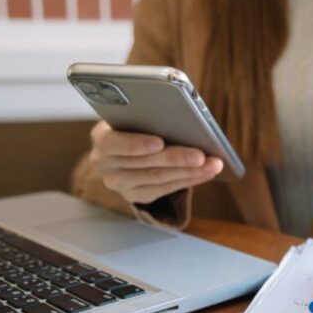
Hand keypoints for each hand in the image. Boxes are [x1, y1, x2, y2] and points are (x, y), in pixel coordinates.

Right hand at [87, 121, 223, 203]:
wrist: (119, 149)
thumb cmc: (131, 124)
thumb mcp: (129, 117)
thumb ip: (145, 117)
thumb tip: (181, 119)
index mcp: (101, 139)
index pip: (115, 143)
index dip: (137, 144)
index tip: (159, 142)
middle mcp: (105, 165)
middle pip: (144, 163)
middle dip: (176, 159)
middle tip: (201, 155)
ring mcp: (119, 184)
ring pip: (157, 178)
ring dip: (189, 172)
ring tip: (212, 165)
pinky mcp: (134, 196)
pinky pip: (163, 190)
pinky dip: (187, 180)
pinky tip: (205, 173)